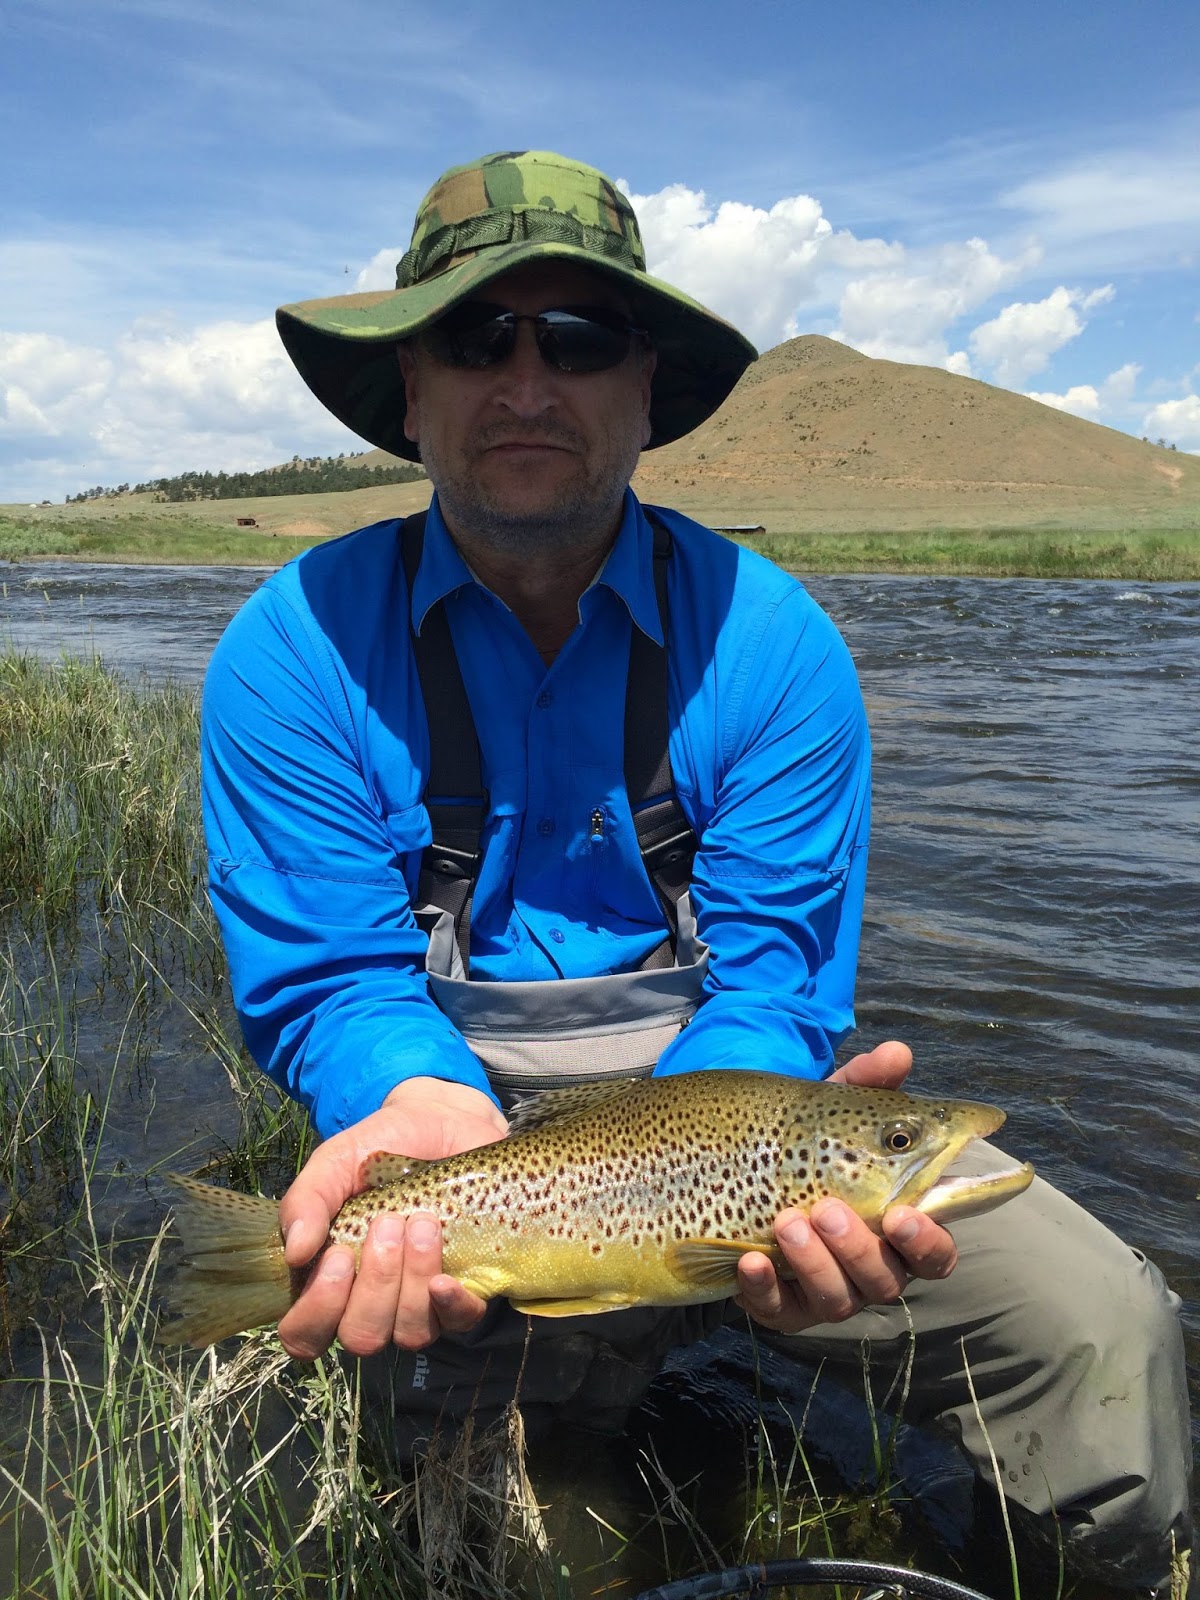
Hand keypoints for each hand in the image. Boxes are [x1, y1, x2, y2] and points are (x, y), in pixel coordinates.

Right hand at [277, 1077, 507, 1360]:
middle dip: (376, 1283)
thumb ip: (308, 1200)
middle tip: (389, 1223)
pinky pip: (459, 1322)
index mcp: (330, 1280)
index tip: (339, 1255)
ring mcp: (419, 1302)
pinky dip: (451, 1305)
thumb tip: (295, 1254)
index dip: (317, 1312)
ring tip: (424, 1223)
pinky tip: (446, 1279)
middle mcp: (373, 1302)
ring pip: (410, 1333)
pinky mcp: (466, 1290)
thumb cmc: (380, 1148)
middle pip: (362, 1336)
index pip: (305, 1334)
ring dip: (413, 1280)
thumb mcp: (335, 1162)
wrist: (444, 1123)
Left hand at [735, 1040, 958, 1334]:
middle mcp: (870, 1267)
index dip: (927, 1239)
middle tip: (828, 1208)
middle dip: (860, 1247)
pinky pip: (778, 1312)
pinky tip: (749, 1259)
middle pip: (886, 1280)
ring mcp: (824, 1290)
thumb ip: (864, 1086)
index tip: (902, 1213)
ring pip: (837, 1299)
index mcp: (896, 1227)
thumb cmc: (804, 1147)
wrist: (734, 1176)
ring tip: (787, 1222)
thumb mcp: (828, 1113)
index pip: (935, 1250)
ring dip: (814, 1263)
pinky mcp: (779, 1305)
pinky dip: (764, 1288)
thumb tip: (897, 1052)